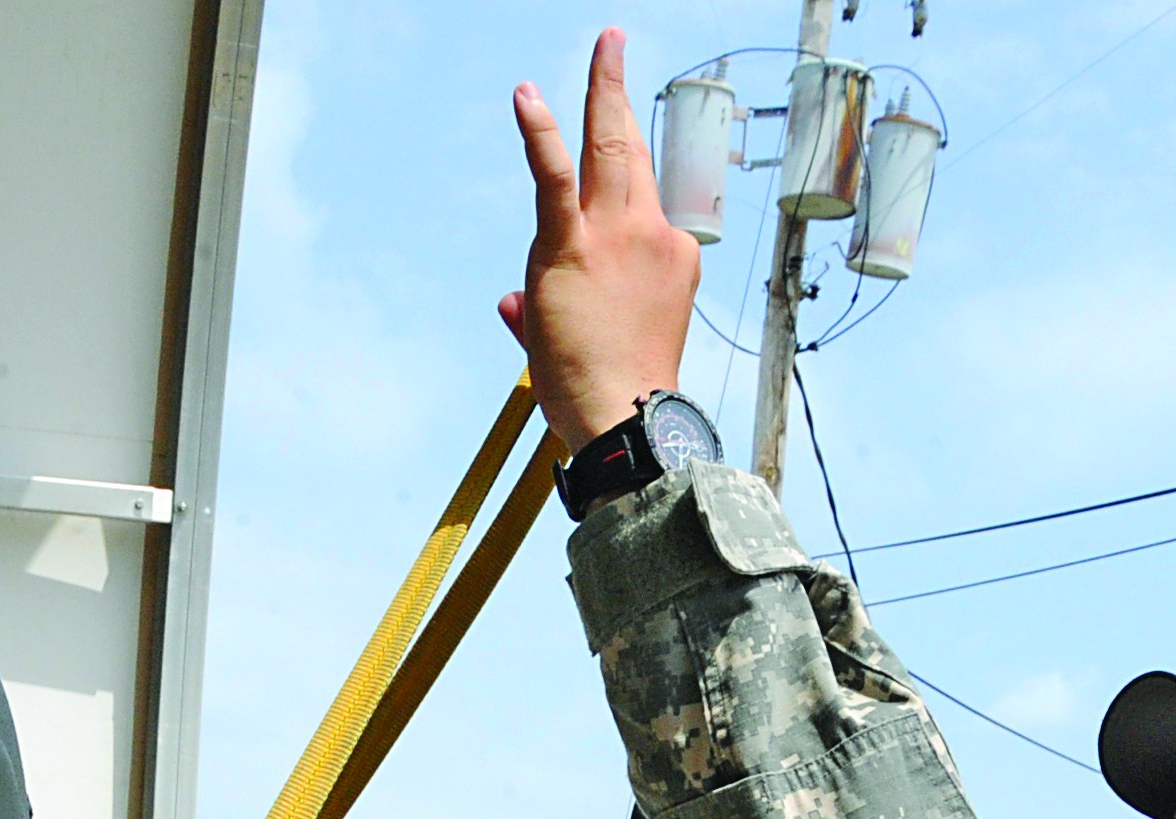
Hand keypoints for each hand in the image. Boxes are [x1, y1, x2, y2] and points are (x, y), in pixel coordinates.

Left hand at [499, 30, 701, 452]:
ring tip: (605, 44)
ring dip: (602, 90)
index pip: (639, 207)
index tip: (606, 183)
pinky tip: (526, 97)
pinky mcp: (573, 247)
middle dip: (621, 97)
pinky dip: (539, 134)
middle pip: (632, 154)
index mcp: (665, 258)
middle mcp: (647, 235)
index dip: (618, 198)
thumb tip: (510, 303)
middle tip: (614, 49)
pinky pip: (556, 177)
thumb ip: (539, 317)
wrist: (626, 417)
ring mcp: (614, 236)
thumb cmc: (614, 394)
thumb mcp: (592, 346)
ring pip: (608, 147)